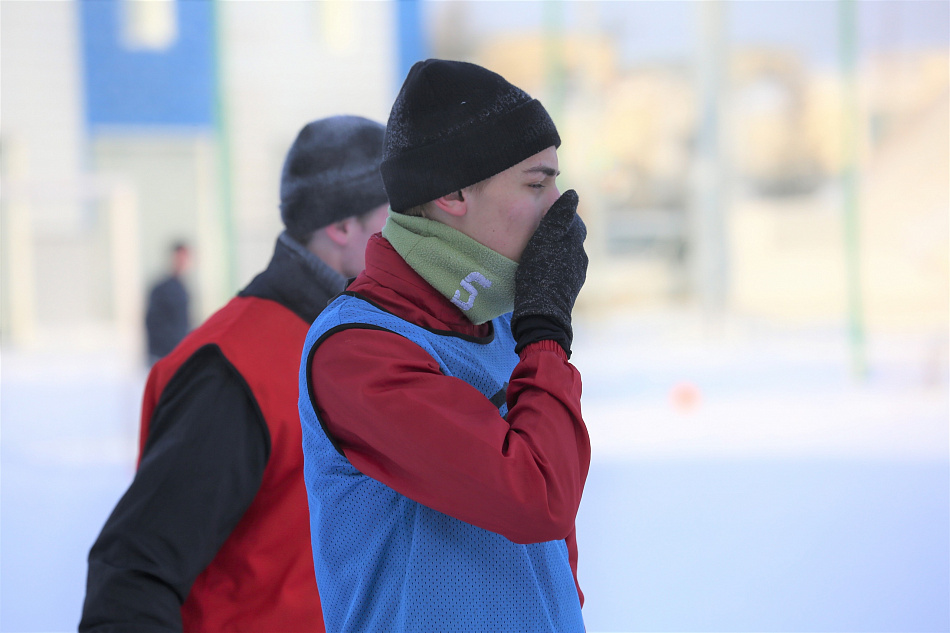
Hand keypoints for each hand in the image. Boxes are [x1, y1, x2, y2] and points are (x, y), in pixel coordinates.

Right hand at [511, 190, 587, 354]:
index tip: (545, 213)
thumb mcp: (545, 239)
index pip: (572, 219)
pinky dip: (554, 267)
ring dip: (556, 251)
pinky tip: (542, 271)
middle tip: (540, 231)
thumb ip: (559, 216)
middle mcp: (580, 256)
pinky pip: (563, 272)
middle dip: (559, 233)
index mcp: (575, 241)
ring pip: (567, 255)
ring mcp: (576, 274)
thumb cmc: (539, 273)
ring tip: (538, 251)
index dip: (559, 214)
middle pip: (571, 237)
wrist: (542, 313)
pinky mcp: (569, 290)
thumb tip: (573, 193)